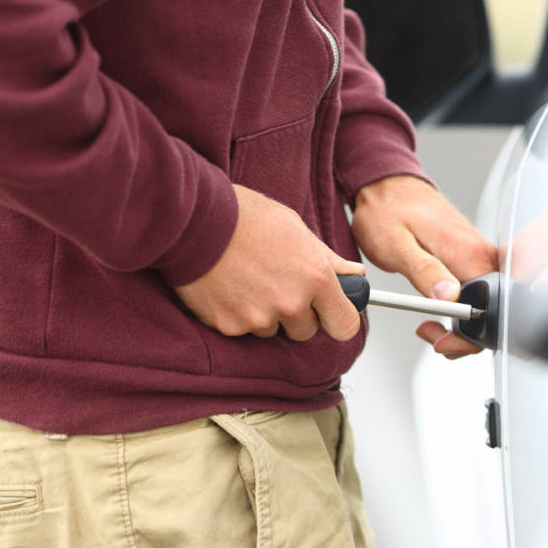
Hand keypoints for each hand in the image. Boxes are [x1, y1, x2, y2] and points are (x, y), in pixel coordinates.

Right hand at [174, 184, 363, 340]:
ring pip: (272, 330)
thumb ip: (328, 260)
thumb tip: (353, 275)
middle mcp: (291, 304)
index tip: (330, 312)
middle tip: (277, 283)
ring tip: (248, 279)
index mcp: (316, 279)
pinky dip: (238, 314)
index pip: (345, 325)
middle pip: (306, 331)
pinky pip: (243, 330)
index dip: (338, 318)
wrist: (193, 219)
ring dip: (266, 314)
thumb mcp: (296, 229)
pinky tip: (230, 286)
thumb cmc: (244, 216)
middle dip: (297, 314)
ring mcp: (259, 318)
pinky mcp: (229, 326)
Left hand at [352, 175, 497, 358]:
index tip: (440, 339)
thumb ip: (425, 271)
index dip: (466, 335)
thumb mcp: (396, 245)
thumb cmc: (387, 211)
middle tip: (431, 334)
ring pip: (486, 305)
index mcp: (468, 253)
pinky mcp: (472, 257)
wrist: (387, 186)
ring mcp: (479, 255)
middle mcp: (481, 253)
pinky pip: (477, 292)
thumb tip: (449, 298)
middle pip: (492, 311)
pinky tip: (437, 308)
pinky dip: (459, 309)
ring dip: (460, 325)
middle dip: (464, 336)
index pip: (487, 308)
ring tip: (428, 325)